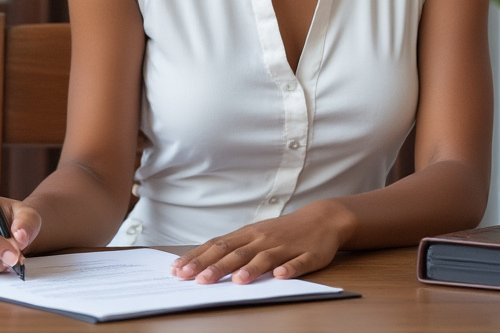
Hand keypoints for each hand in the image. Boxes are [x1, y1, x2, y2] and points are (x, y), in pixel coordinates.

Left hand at [170, 200, 353, 283]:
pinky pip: (299, 263)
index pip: (217, 245)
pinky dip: (290, 269)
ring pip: (266, 258)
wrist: (321, 218)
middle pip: (236, 252)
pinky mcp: (308, 254)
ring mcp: (285, 246)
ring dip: (251, 269)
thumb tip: (201, 263)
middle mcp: (263, 238)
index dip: (198, 258)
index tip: (178, 270)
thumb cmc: (282, 232)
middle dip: (215, 267)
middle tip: (197, 280)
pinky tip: (280, 276)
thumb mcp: (255, 235)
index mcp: (248, 234)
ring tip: (237, 281)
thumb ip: (233, 248)